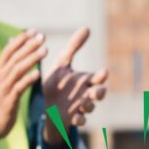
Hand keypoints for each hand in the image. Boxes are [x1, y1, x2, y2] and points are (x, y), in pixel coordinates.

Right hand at [0, 30, 47, 147]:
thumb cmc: (1, 100)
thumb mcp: (2, 80)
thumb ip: (9, 64)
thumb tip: (12, 44)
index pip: (9, 51)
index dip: (21, 40)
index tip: (34, 31)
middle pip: (15, 57)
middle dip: (29, 46)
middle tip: (43, 37)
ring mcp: (3, 89)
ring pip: (17, 70)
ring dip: (31, 59)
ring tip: (44, 51)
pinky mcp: (8, 101)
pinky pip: (19, 88)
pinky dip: (28, 80)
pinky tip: (38, 74)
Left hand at [42, 27, 107, 142]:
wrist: (45, 104)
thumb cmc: (57, 82)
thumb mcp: (62, 63)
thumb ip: (74, 47)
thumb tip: (87, 28)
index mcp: (85, 81)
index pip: (97, 78)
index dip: (101, 76)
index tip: (103, 72)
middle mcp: (86, 94)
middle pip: (99, 94)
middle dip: (100, 93)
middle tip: (97, 91)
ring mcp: (80, 107)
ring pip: (91, 108)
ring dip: (89, 106)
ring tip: (83, 103)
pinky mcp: (72, 118)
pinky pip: (81, 121)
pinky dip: (80, 120)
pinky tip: (77, 117)